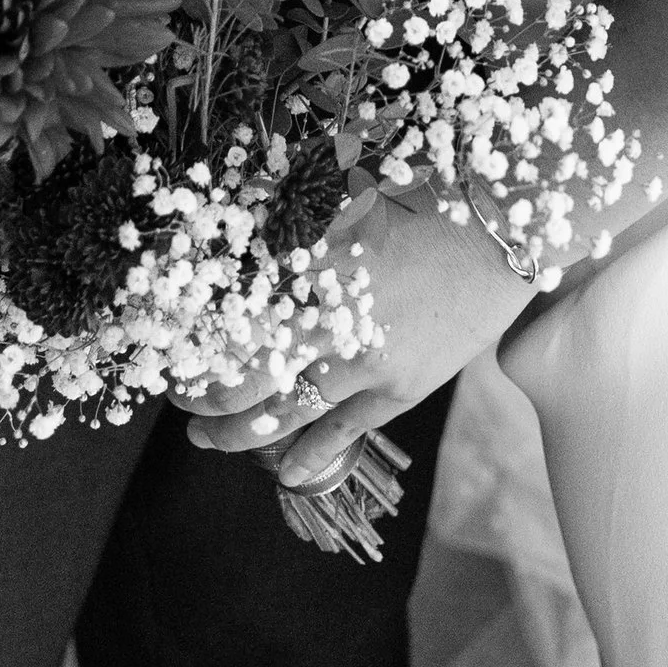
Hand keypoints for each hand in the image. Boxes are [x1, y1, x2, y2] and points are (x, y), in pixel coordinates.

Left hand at [179, 188, 534, 493]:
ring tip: (204, 437)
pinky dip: (306, 456)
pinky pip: (342, 433)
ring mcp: (365, 359)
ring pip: (283, 411)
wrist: (501, 230)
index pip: (230, 309)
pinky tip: (280, 469)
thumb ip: (292, 223)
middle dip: (199, 392)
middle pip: (243, 370)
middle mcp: (329, 314)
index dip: (193, 335)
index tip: (167, 344)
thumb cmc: (422, 197)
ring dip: (234, 431)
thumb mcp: (345, 198)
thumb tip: (238, 234)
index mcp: (309, 258)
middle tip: (173, 397)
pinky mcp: (400, 387)